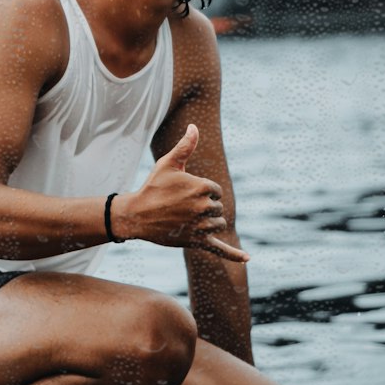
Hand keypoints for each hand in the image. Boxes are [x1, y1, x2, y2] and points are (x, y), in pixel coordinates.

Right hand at [115, 124, 247, 263]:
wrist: (137, 214)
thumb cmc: (153, 186)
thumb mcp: (168, 163)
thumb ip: (185, 146)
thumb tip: (194, 126)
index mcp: (201, 187)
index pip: (216, 191)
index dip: (202, 192)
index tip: (185, 194)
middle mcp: (203, 207)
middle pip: (218, 208)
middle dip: (204, 207)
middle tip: (182, 207)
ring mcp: (201, 226)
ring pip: (218, 224)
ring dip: (207, 222)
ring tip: (186, 220)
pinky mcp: (196, 242)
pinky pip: (220, 249)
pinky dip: (234, 254)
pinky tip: (247, 258)